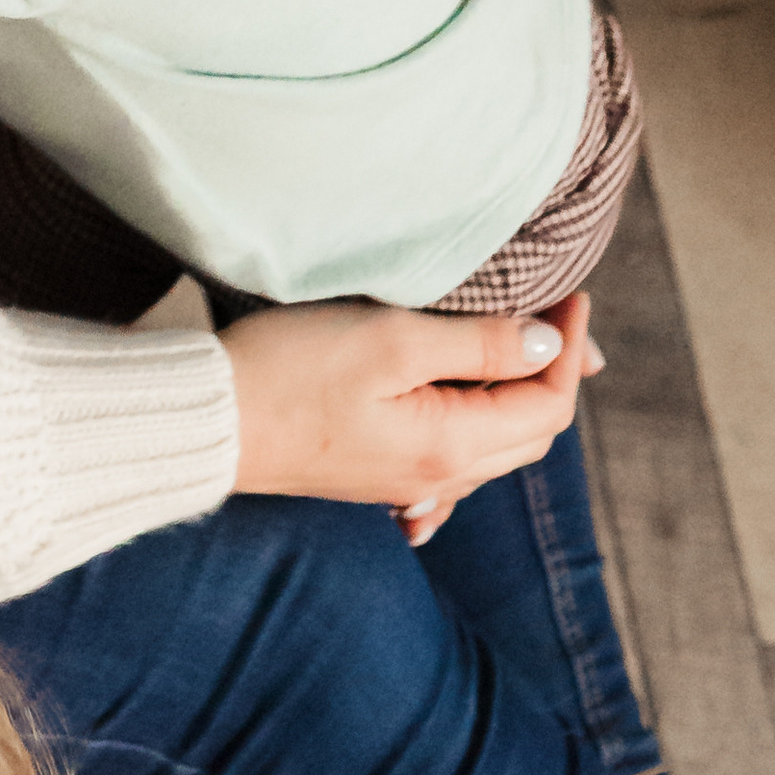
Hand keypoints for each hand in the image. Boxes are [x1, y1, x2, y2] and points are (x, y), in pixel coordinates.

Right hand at [224, 292, 597, 539]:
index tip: (569, 293)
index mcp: (452, 446)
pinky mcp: (370, 474)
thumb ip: (478, 345)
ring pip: (492, 448)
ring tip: (515, 344)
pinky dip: (475, 430)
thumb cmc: (289, 372)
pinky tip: (463, 416)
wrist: (204, 423)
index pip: (548, 404)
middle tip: (554, 315)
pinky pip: (450, 465)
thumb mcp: (391, 340)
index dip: (570, 347)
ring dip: (515, 398)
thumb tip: (548, 343)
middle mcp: (436, 477)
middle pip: (530, 434)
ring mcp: (401, 482)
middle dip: (552, 374)